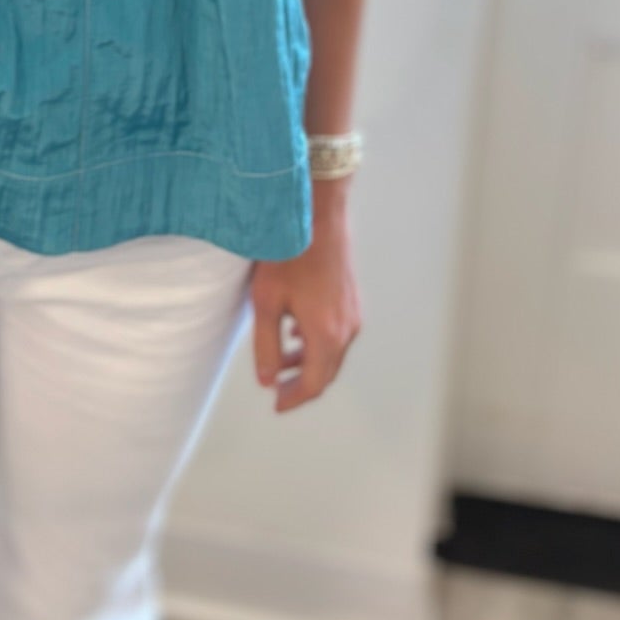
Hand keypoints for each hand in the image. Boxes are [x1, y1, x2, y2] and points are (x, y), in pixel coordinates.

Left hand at [250, 207, 361, 412]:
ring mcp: (353, 313)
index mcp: (326, 335)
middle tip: (278, 390)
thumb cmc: (288, 254)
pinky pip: (338, 333)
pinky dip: (318, 342)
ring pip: (333, 352)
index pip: (314, 384)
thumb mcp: (266, 302)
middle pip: (327, 371)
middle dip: (302, 384)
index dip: (294, 399)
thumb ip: (266, 346)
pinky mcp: (351, 298)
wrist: (318, 214)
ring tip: (283, 361)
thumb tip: (268, 380)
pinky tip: (298, 331)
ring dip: (309, 362)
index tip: (277, 404)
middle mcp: (347, 329)